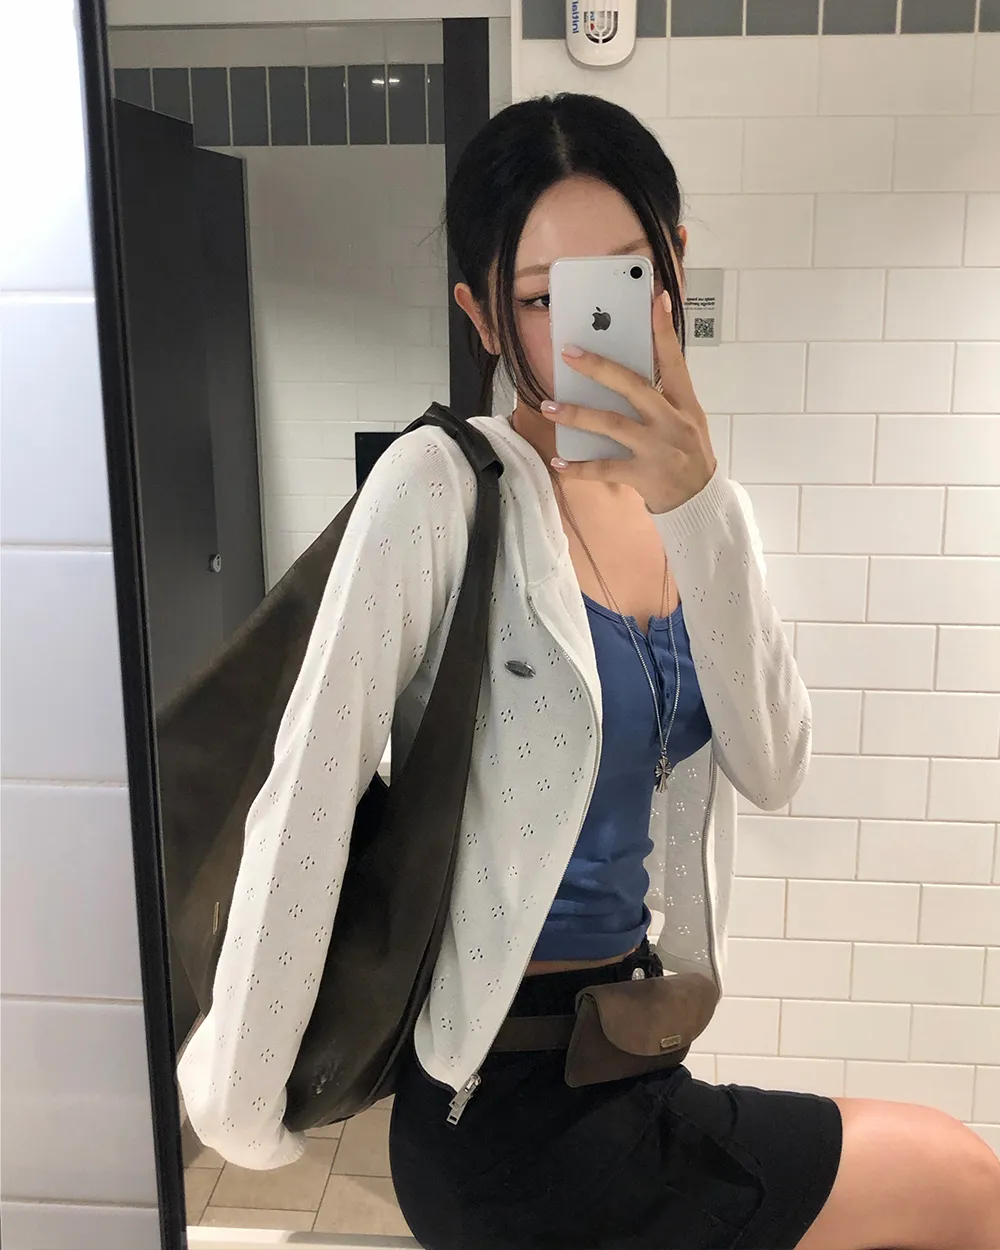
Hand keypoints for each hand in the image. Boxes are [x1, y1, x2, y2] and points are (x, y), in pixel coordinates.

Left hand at [540, 291, 716, 514]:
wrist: (700, 502)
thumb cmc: (688, 455)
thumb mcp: (687, 420)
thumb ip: (662, 397)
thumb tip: (622, 373)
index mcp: (684, 404)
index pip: (674, 361)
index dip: (664, 331)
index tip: (656, 299)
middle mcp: (672, 422)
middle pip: (633, 387)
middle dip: (599, 368)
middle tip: (569, 353)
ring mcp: (658, 449)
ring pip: (612, 425)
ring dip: (577, 415)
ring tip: (549, 406)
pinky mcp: (644, 475)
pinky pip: (605, 468)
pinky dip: (579, 467)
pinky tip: (558, 462)